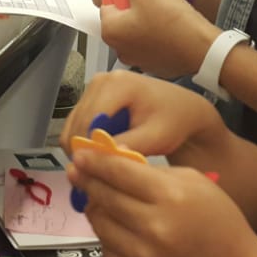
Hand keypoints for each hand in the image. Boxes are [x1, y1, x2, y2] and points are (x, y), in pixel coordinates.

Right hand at [61, 69, 221, 159]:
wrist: (183, 109)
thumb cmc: (174, 121)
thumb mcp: (155, 137)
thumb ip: (126, 147)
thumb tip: (97, 159)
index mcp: (118, 84)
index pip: (89, 121)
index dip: (88, 149)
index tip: (94, 174)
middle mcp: (102, 80)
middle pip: (77, 122)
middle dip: (84, 151)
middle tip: (96, 176)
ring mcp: (95, 86)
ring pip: (73, 124)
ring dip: (83, 147)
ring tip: (101, 166)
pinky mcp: (93, 96)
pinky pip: (78, 123)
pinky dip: (85, 141)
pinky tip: (102, 154)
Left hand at [69, 152, 256, 256]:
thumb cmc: (218, 221)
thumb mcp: (194, 181)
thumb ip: (153, 171)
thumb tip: (114, 160)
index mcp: (171, 196)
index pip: (119, 172)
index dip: (95, 161)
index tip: (80, 154)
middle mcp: (155, 227)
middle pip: (104, 196)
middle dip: (87, 181)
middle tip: (77, 171)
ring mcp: (144, 256)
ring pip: (100, 223)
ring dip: (95, 207)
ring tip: (98, 197)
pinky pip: (107, 249)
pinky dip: (107, 234)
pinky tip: (115, 225)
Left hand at [105, 0, 219, 76]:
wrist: (201, 49)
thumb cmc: (172, 24)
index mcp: (110, 31)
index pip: (107, 0)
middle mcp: (120, 48)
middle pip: (123, 15)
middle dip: (137, 0)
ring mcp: (138, 58)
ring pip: (139, 27)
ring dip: (149, 14)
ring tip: (165, 5)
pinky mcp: (156, 63)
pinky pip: (153, 40)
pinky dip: (160, 30)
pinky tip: (173, 22)